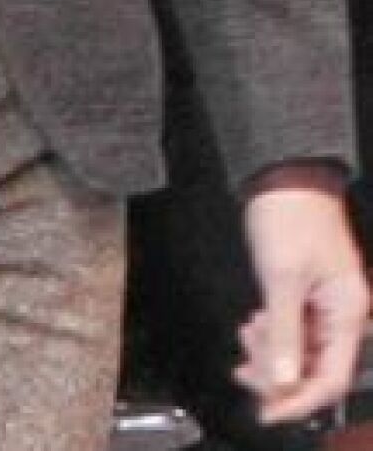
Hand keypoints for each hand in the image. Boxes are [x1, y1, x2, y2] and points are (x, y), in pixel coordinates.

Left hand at [234, 169, 369, 423]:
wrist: (285, 180)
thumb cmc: (290, 218)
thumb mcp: (281, 279)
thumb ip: (284, 333)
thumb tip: (283, 381)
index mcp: (349, 312)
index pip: (330, 379)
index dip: (298, 401)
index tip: (267, 412)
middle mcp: (343, 314)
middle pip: (314, 370)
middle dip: (277, 374)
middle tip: (246, 368)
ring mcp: (325, 307)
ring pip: (300, 354)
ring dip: (271, 354)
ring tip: (251, 333)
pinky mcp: (307, 298)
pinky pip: (293, 334)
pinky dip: (272, 338)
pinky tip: (256, 328)